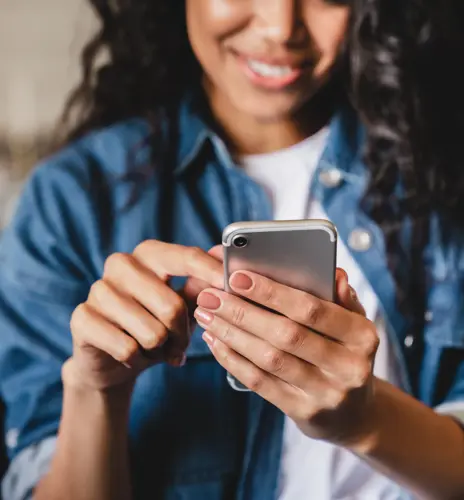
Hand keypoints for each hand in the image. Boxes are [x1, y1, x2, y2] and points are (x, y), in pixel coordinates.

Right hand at [66, 241, 222, 390]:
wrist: (112, 359)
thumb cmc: (154, 324)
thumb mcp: (182, 306)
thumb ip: (201, 285)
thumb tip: (224, 256)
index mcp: (149, 254)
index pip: (185, 257)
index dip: (211, 273)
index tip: (231, 287)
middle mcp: (121, 264)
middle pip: (172, 305)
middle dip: (182, 334)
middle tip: (180, 344)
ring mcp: (98, 289)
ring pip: (152, 332)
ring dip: (160, 350)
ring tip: (155, 348)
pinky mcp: (82, 317)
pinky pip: (127, 348)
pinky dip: (137, 359)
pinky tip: (132, 355)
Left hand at [194, 269, 378, 447]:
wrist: (355, 413)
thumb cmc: (346, 354)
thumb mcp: (354, 326)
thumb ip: (342, 299)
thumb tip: (334, 274)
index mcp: (362, 336)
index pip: (313, 309)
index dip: (272, 293)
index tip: (237, 277)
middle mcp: (348, 367)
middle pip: (285, 334)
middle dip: (242, 312)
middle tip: (210, 296)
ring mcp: (326, 393)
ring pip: (269, 359)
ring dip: (232, 334)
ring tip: (206, 315)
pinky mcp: (303, 412)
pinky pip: (261, 382)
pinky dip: (233, 360)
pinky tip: (216, 341)